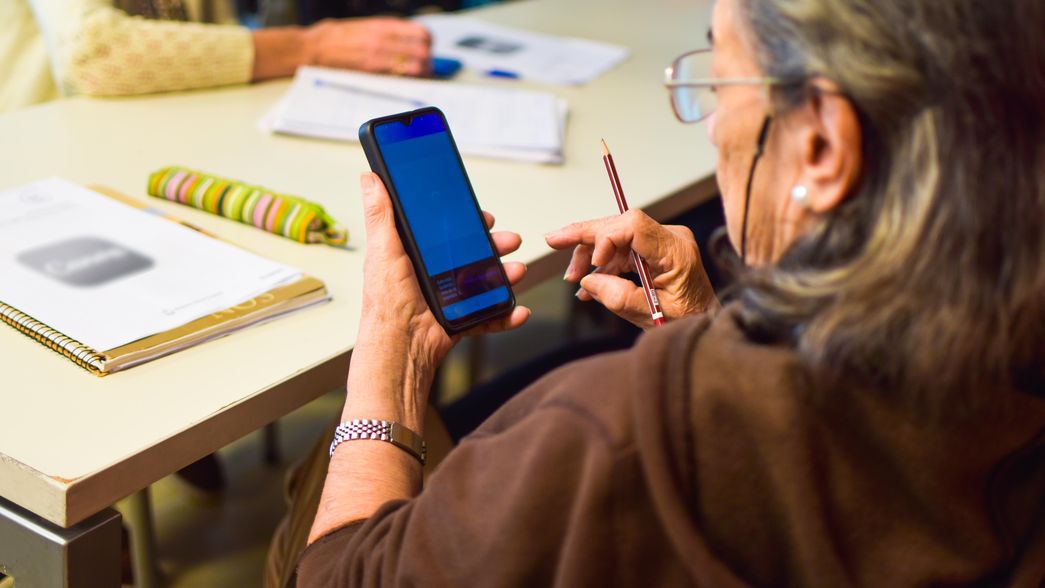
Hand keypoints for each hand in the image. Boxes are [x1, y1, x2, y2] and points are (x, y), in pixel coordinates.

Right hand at [303, 18, 431, 75]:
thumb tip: (409, 38)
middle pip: (423, 52)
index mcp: (384, 25)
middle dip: (428, 62)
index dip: (429, 44)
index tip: (427, 49)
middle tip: (425, 68)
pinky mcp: (372, 72)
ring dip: (421, 74)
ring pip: (416, 67)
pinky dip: (407, 81)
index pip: (421, 33)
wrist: (314, 47)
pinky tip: (404, 83)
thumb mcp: (367, 25)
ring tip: (417, 78)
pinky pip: (400, 78)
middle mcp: (384, 39)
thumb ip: (388, 31)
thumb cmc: (338, 37)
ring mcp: (379, 56)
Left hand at [355, 172, 530, 372]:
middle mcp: (434, 276)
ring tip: (517, 271)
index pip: (447, 234)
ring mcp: (450, 299)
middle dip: (496, 247)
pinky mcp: (460, 321)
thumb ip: (380, 215)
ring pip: (486, 283)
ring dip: (506, 276)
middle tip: (510, 240)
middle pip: (473, 255)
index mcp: (416, 256)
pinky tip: (520, 311)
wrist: (400, 347)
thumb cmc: (386, 301)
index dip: (468, 224)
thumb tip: (369, 178)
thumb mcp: (383, 251)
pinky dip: (506, 315)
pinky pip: (489, 317)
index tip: (484, 217)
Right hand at [545, 209, 718, 327]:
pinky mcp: (654, 250)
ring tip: (573, 278)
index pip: (634, 225)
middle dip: (585, 236)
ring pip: (615, 234)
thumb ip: (619, 298)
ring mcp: (662, 243)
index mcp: (676, 252)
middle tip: (554, 242)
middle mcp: (670, 239)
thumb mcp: (653, 317)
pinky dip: (601, 262)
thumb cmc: (690, 321)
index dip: (606, 237)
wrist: (707, 323)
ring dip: (590, 253)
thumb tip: (588, 281)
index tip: (593, 263)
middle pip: (620, 224)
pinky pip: (621, 248)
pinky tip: (587, 281)